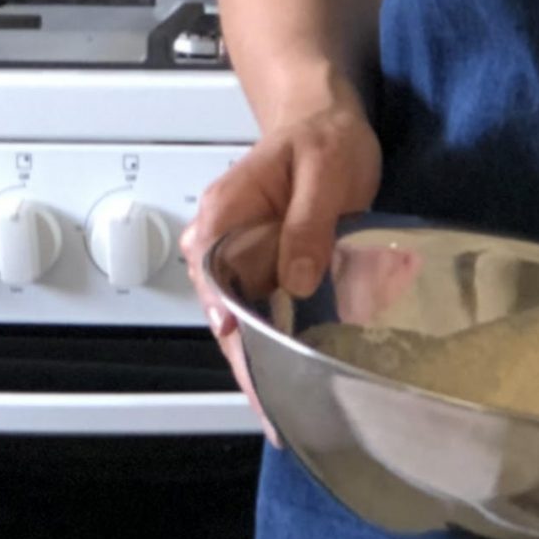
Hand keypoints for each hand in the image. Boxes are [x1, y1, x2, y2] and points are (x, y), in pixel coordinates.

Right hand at [181, 101, 383, 437]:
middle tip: (275, 414)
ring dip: (261, 368)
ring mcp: (246, 261)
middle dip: (246, 365)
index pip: (211, 275)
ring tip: (285, 417)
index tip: (245, 356)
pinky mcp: (271, 272)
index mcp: (225, 214)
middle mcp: (225, 243)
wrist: (326, 122)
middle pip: (223, 312)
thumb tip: (297, 279)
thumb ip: (308, 223)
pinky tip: (296, 387)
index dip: (228, 320)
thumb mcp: (324, 170)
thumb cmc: (321, 137)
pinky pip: (267, 316)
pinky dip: (278, 352)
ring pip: (243, 323)